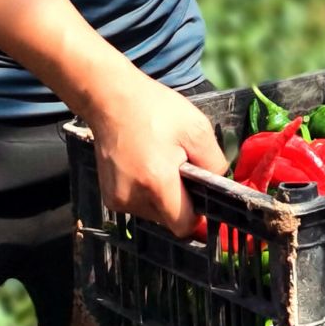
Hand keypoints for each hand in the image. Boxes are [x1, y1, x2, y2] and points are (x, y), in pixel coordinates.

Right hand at [83, 68, 223, 237]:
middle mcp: (132, 198)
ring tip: (162, 163)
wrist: (110, 99)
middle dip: (181, 201)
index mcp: (156, 182)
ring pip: (153, 213)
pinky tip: (146, 166)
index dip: (198, 217)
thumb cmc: (156, 110)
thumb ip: (214, 164)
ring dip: (163, 197)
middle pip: (169, 219)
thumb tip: (216, 187)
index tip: (203, 198)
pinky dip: (146, 192)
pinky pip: (138, 205)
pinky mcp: (108, 196)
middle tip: (181, 168)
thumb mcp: (197, 129)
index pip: (183, 226)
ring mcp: (116, 199)